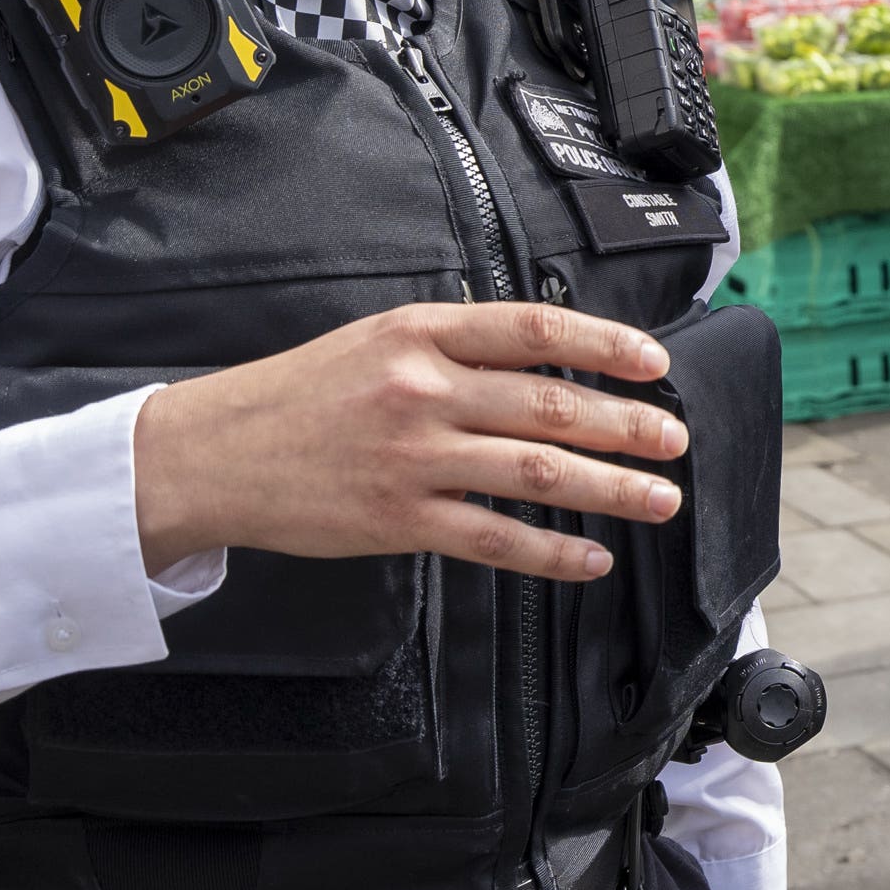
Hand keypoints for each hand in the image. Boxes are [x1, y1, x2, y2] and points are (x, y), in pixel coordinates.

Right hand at [133, 299, 688, 581]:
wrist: (214, 453)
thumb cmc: (299, 395)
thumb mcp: (374, 342)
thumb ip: (453, 348)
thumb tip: (542, 360)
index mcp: (421, 333)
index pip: (535, 330)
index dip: (605, 345)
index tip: (655, 363)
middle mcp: (424, 389)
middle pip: (550, 405)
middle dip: (627, 424)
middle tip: (675, 439)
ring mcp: (413, 457)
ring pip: (537, 472)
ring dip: (611, 488)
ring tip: (659, 498)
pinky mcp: (400, 519)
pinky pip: (495, 538)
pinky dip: (552, 552)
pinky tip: (590, 558)